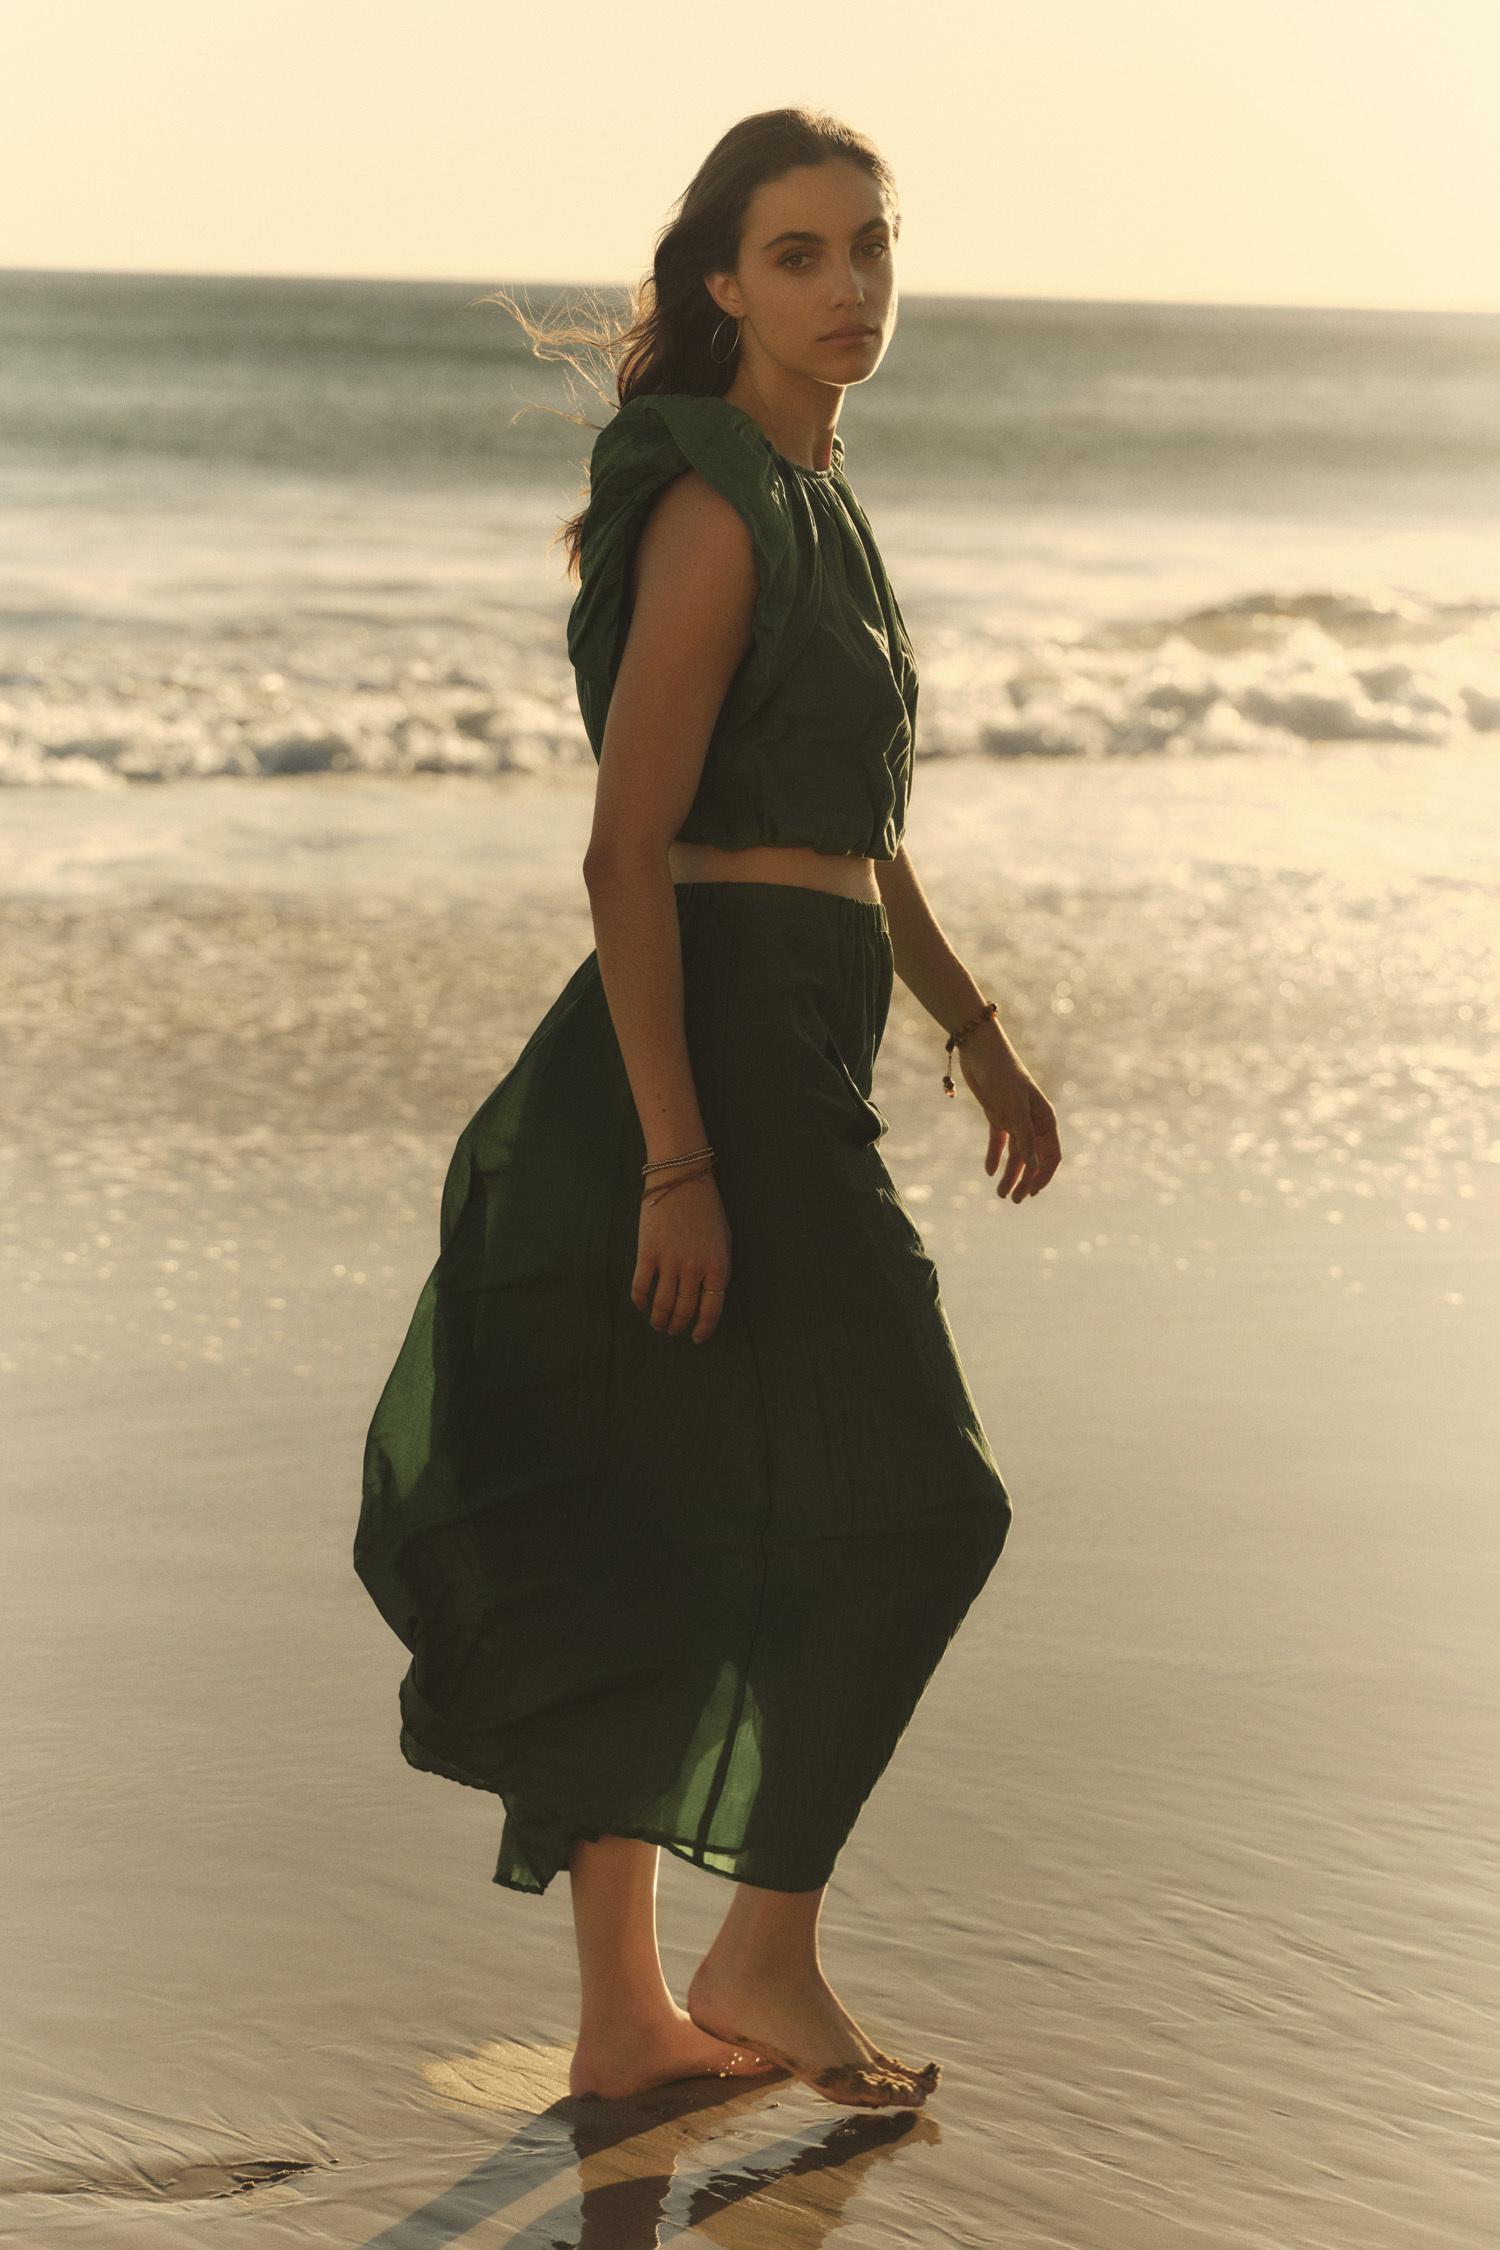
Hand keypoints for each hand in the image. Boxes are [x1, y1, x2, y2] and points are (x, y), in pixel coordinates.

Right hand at [633, 1165, 732, 1342]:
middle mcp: (694, 1269)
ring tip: (658, 1324)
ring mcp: (670, 1262)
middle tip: (673, 1330)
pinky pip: (641, 1286)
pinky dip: (639, 1300)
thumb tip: (708, 1295)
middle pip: (684, 1310)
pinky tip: (640, 1304)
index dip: (704, 1328)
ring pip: (662, 1304)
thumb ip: (717, 1269)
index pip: (711, 1309)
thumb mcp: (723, 1240)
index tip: (697, 1337)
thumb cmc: (706, 1208)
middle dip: (678, 1326)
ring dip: (659, 1319)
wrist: (681, 1179)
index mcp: (718, 1266)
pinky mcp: (648, 1253)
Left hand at [956, 1026, 1061, 1201]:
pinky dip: (994, 1156)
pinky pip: (998, 1141)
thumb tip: (1034, 1168)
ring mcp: (1015, 1119)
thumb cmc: (1002, 1076)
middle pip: (1033, 1159)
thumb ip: (1024, 1138)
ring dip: (1010, 1174)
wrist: (980, 1051)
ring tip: (1001, 1194)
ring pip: (1016, 1153)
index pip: (1051, 1155)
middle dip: (1026, 1180)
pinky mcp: (997, 1114)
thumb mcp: (1014, 1109)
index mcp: (1045, 1119)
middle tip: (1014, 1201)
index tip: (1032, 1193)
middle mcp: (1032, 1121)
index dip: (1043, 1176)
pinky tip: (989, 1171)